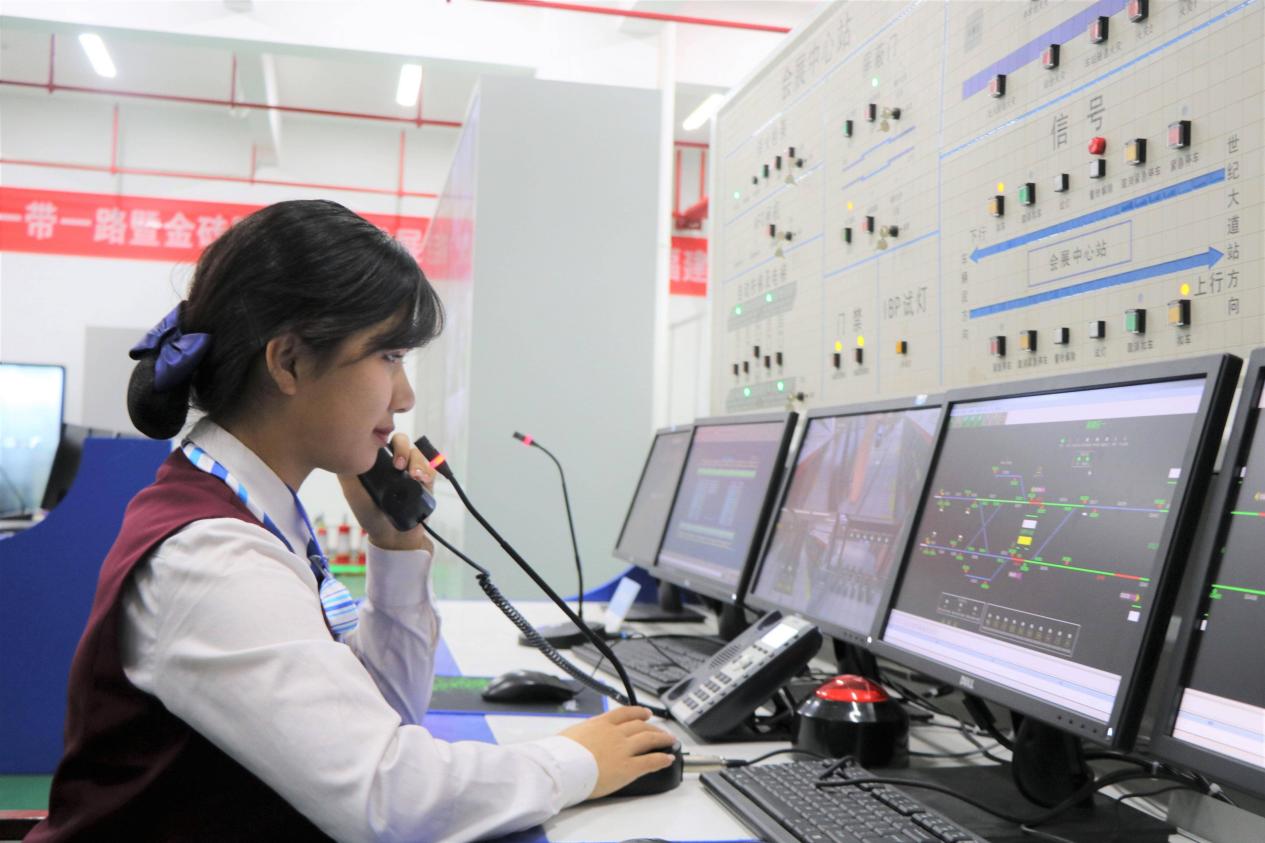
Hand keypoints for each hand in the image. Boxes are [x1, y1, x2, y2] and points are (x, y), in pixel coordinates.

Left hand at [337, 433, 435, 552]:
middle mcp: (394, 462)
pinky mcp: (425, 480)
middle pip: (402, 441)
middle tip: (399, 466)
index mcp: (377, 461)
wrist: (392, 536)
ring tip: (415, 476)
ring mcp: (411, 470)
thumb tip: (341, 449)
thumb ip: (346, 474)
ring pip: (417, 453)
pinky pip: (431, 467)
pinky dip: (428, 471)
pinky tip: (423, 480)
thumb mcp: (352, 494)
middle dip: (403, 449)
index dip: (384, 439)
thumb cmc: (369, 515)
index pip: (382, 438)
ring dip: (417, 462)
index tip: (382, 452)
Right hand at [559, 706, 677, 798]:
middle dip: (654, 727)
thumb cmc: (560, 754)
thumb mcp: (570, 734)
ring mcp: (623, 749)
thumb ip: (583, 733)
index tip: (645, 712)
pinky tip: (668, 759)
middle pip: (640, 725)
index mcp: (600, 723)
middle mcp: (615, 733)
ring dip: (662, 739)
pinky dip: (662, 759)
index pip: (624, 713)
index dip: (638, 712)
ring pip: (649, 739)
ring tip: (671, 741)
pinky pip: (650, 761)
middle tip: (662, 730)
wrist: (561, 768)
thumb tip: (582, 737)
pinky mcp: (628, 768)